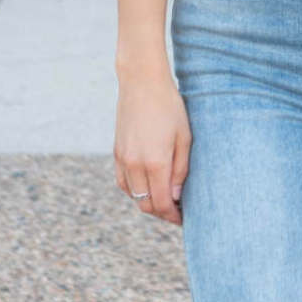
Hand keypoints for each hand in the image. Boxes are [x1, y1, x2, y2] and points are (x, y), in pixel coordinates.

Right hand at [114, 71, 190, 226]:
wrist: (142, 82)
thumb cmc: (170, 108)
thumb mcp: (184, 138)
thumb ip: (180, 170)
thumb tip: (174, 197)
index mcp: (155, 162)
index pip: (161, 203)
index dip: (172, 216)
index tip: (183, 218)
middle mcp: (135, 164)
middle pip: (145, 204)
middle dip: (161, 213)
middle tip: (176, 211)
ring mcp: (122, 158)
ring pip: (133, 195)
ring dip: (147, 202)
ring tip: (164, 199)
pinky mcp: (116, 152)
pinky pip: (123, 182)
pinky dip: (134, 190)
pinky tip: (147, 186)